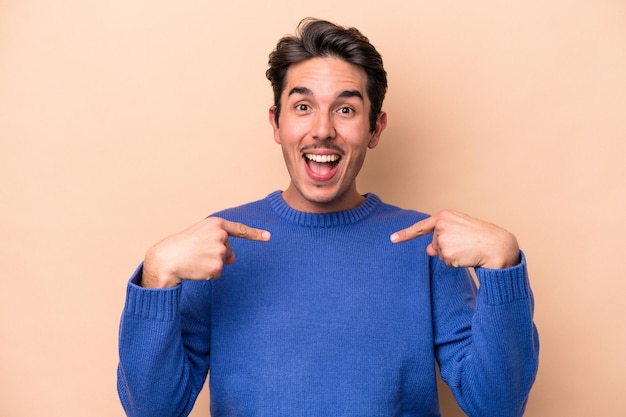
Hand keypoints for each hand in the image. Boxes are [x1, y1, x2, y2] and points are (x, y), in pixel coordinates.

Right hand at [142, 217, 270, 287]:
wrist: (167, 259)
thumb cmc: (181, 245)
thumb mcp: (200, 235)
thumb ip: (219, 241)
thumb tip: (233, 258)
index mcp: (216, 224)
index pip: (239, 229)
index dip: (255, 234)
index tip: (268, 237)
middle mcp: (220, 236)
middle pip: (229, 250)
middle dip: (217, 254)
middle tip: (197, 252)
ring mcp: (220, 251)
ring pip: (223, 262)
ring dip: (211, 264)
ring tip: (195, 259)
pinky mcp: (218, 266)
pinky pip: (218, 273)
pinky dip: (208, 274)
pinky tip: (197, 268)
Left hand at [390, 209, 519, 268]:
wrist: (498, 245)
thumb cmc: (481, 236)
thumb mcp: (460, 231)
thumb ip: (443, 236)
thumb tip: (428, 249)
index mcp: (444, 216)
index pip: (421, 227)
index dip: (405, 234)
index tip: (392, 240)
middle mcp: (441, 226)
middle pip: (435, 243)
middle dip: (448, 247)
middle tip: (466, 243)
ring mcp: (443, 239)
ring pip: (440, 254)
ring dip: (452, 255)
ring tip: (467, 248)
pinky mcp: (446, 253)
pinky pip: (445, 263)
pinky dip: (455, 263)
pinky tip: (467, 256)